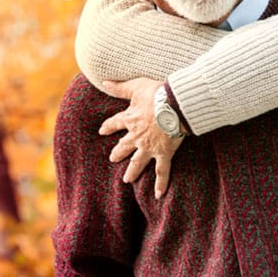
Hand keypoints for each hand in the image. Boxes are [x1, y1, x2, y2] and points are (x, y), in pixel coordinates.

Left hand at [99, 77, 183, 197]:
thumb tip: (103, 81)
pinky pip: (161, 172)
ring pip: (138, 162)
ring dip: (132, 171)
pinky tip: (158, 195)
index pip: (115, 123)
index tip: (102, 131)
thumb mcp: (136, 87)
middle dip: (118, 152)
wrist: (175, 106)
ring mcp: (149, 147)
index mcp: (130, 119)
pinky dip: (160, 184)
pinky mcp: (163, 154)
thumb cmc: (156, 94)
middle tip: (113, 158)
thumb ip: (120, 87)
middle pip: (124, 146)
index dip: (109, 127)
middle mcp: (137, 136)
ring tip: (127, 179)